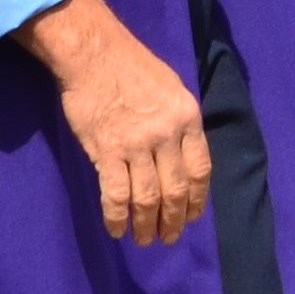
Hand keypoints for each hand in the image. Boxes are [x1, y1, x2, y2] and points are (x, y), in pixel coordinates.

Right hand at [12, 0, 210, 245]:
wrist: (93, 54)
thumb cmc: (131, 65)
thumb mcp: (172, 88)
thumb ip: (179, 122)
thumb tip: (181, 156)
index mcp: (187, 118)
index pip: (200, 170)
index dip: (197, 200)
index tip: (191, 217)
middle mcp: (167, 135)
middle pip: (176, 190)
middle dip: (173, 220)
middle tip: (168, 237)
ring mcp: (137, 145)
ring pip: (148, 197)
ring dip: (146, 224)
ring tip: (144, 239)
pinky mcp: (107, 152)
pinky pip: (116, 194)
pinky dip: (116, 217)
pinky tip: (116, 230)